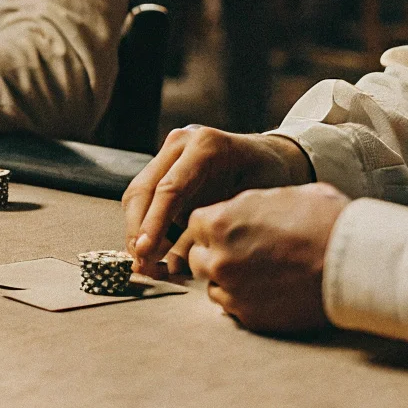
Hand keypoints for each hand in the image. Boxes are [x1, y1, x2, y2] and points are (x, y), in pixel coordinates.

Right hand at [120, 126, 312, 272]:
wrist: (270, 156)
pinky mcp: (163, 165)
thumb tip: (174, 263)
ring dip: (137, 229)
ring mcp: (169, 151)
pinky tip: (153, 248)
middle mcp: (181, 143)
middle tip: (142, 264)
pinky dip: (144, 224)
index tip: (145, 251)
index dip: (154, 223)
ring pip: (137, 194)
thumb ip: (212, 227)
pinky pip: (144, 197)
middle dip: (138, 230)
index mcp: (206, 146)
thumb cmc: (268, 180)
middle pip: (144, 189)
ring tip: (147, 262)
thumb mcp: (249, 203)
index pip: (170, 188)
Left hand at [166, 182, 348, 334]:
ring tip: (258, 273)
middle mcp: (220, 260)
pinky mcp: (251, 318)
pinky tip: (268, 292)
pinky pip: (234, 309)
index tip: (232, 228)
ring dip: (228, 280)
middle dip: (215, 253)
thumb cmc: (326, 221)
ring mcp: (233, 292)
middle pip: (198, 257)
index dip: (215, 225)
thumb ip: (252, 205)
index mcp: (221, 223)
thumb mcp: (285, 194)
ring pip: (213, 286)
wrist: (356, 264)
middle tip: (243, 251)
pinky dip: (245, 301)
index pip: (196, 224)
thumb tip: (245, 210)